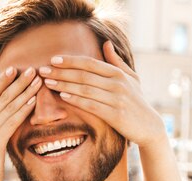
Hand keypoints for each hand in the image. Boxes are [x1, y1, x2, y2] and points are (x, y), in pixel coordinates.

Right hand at [0, 66, 40, 180]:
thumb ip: (0, 130)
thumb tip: (10, 122)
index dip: (4, 80)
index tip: (15, 68)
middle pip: (2, 96)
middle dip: (18, 81)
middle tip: (32, 68)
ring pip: (8, 105)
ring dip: (24, 91)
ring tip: (36, 79)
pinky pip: (11, 121)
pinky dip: (22, 109)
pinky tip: (32, 101)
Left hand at [40, 41, 165, 149]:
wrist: (149, 126)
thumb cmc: (137, 101)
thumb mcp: (131, 78)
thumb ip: (116, 62)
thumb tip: (106, 43)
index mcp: (118, 73)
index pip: (90, 63)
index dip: (71, 61)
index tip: (53, 59)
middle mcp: (117, 84)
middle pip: (84, 75)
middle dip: (61, 72)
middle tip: (43, 70)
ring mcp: (116, 99)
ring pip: (85, 89)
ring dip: (64, 84)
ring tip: (48, 82)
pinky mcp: (115, 115)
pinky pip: (91, 105)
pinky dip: (76, 99)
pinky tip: (63, 95)